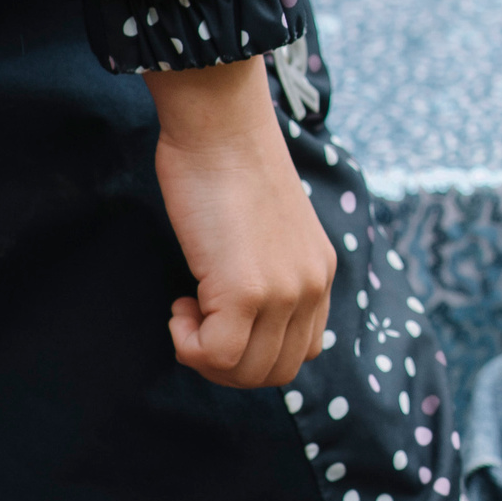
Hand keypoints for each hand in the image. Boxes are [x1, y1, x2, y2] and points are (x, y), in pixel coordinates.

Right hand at [146, 56, 336, 388]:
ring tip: (188, 308)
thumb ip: (270, 273)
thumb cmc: (229, 169)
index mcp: (321, 272)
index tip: (222, 317)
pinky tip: (180, 303)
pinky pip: (216, 355)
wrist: (221, 128)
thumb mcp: (267, 231)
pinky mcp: (247, 290)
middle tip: (197, 323)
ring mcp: (285, 290)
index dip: (254, 350)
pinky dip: (188, 343)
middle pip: (277, 372)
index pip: (303, 351)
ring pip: (248, 372)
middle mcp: (313, 285)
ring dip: (206, 354)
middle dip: (227, 365)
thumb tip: (236, 318)